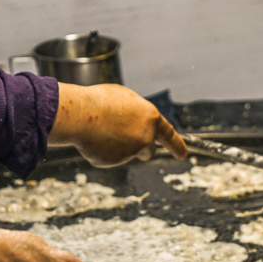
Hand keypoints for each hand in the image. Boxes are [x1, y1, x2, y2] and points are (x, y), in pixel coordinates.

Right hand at [48, 82, 187, 166]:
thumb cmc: (100, 101)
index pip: (170, 135)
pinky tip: (93, 138)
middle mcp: (145, 138)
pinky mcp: (114, 162)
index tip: (183, 155)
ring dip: (119, 147)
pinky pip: (109, 157)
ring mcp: (131, 152)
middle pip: (149, 150)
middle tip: (125, 138)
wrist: (79, 114)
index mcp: (151, 119)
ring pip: (128, 154)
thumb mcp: (125, 99)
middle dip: (140, 147)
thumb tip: (137, 125)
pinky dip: (102, 150)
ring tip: (102, 130)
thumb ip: (137, 115)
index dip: (177, 146)